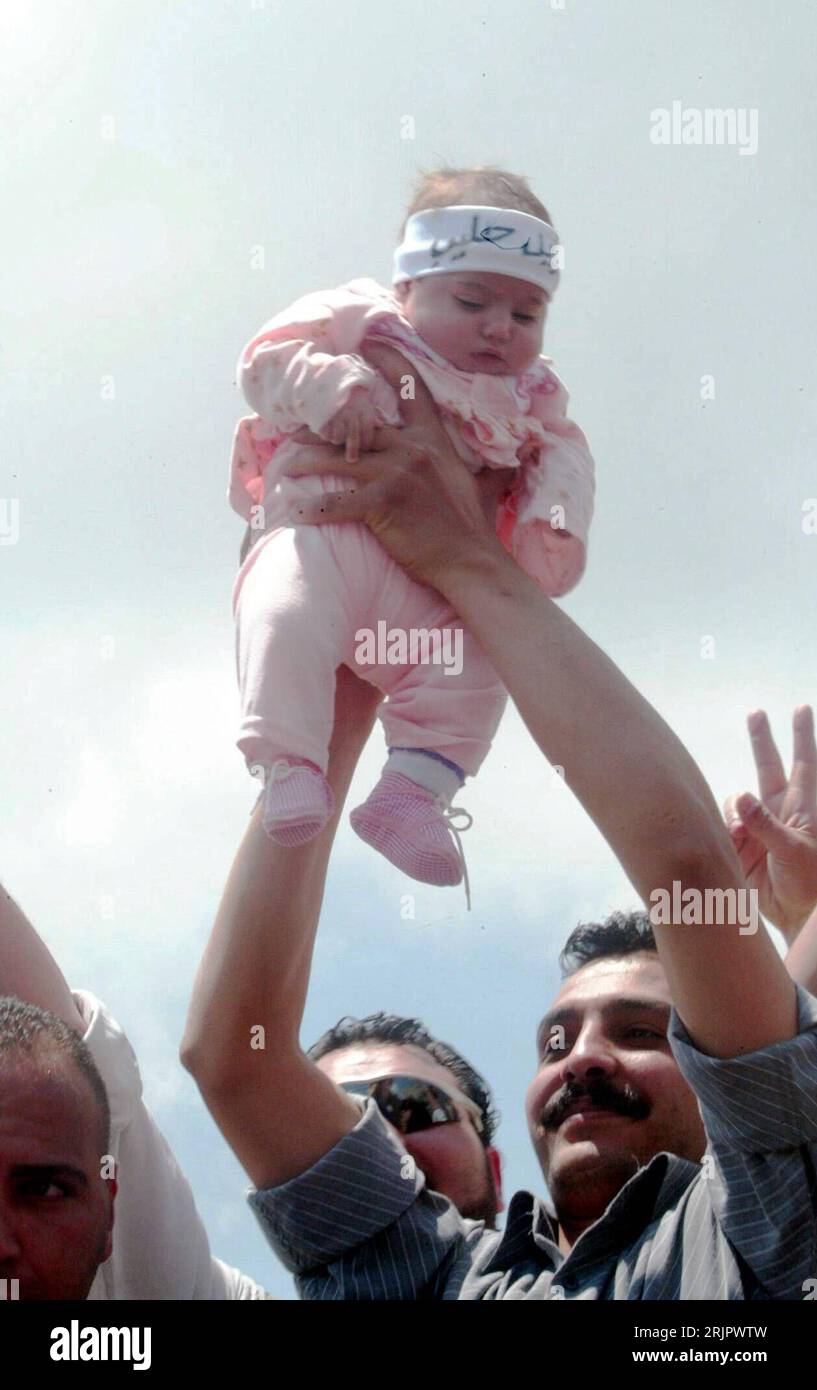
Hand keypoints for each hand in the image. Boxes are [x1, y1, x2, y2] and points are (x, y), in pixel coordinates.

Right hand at [320, 388, 383, 461]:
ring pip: (337, 438)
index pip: (368, 433)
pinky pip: (324, 434)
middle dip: (353, 451)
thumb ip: (372, 414)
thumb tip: (382, 424)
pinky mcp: (322, 417)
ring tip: (336, 437)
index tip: (365, 448)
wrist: (327, 378)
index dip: (367, 443)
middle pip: (353, 439)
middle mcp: (351, 413)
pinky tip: (325, 430)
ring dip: (337, 439)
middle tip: (352, 459)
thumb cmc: (349, 393)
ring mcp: (336, 415)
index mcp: (363, 410)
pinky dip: (325, 434)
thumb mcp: (363, 400)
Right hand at [723, 705, 816, 940]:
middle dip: (762, 739)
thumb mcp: (793, 851)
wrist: (797, 918)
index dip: (802, 735)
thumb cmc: (810, 883)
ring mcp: (760, 827)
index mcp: (804, 808)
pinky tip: (733, 843)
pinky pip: (724, 825)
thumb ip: (765, 824)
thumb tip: (740, 795)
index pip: (805, 762)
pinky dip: (724, 830)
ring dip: (735, 809)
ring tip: (740, 834)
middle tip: (755, 712)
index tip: (801, 708)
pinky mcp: (742, 845)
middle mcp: (780, 811)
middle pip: (768, 766)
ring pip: (738, 800)